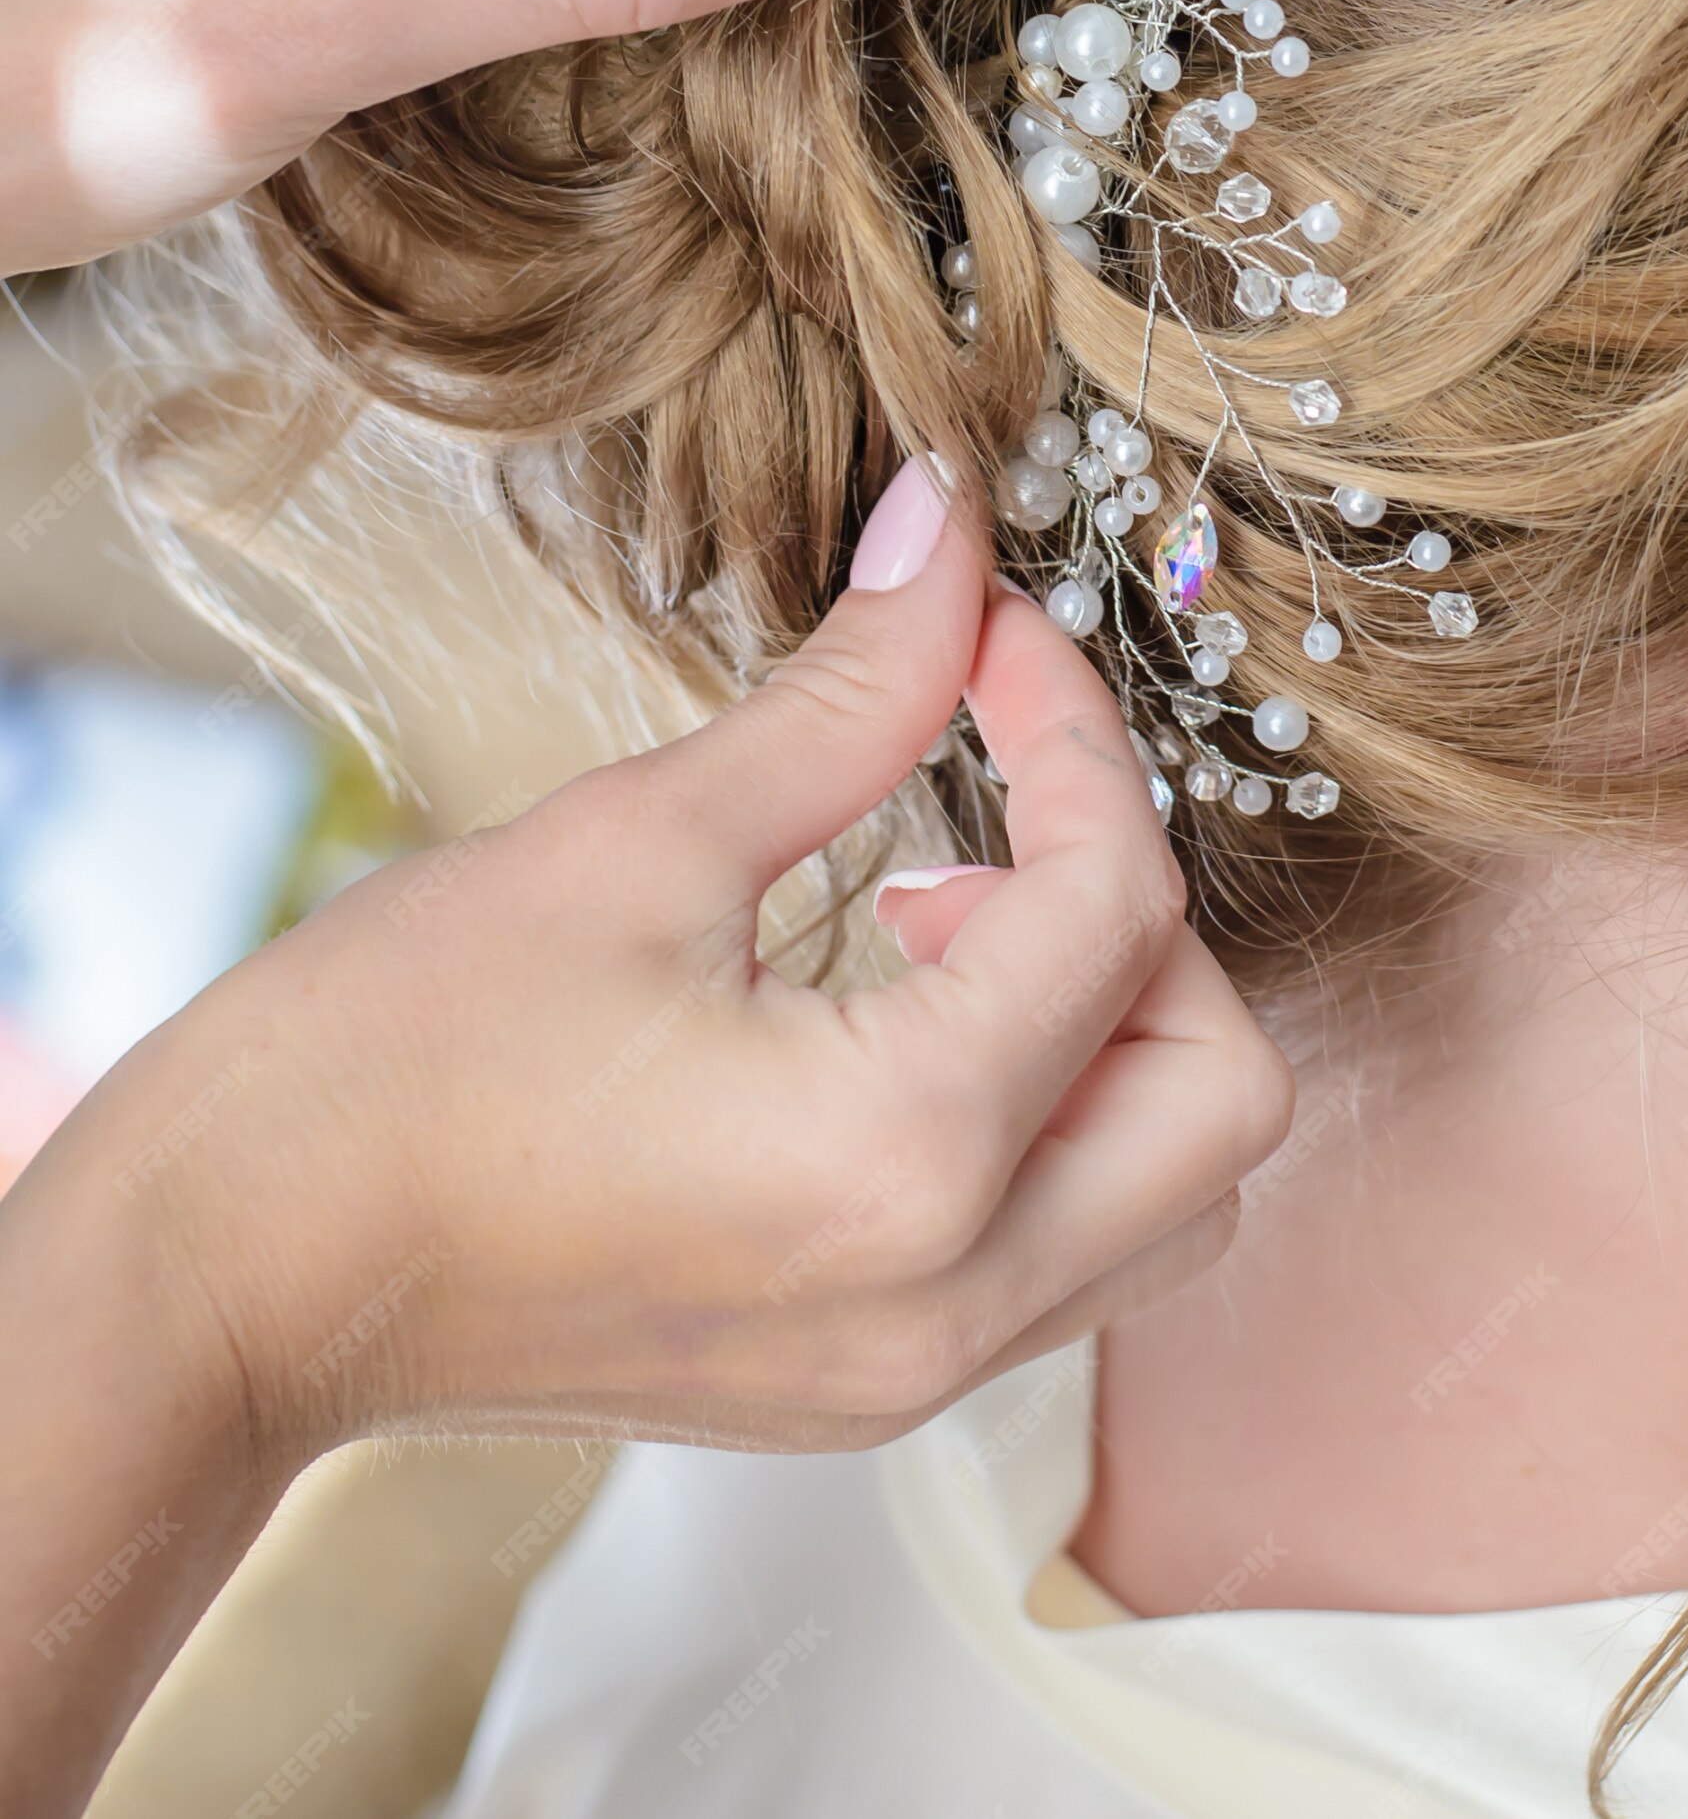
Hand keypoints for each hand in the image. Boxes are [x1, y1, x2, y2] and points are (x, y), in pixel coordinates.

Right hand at [171, 469, 1288, 1449]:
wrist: (224, 1280)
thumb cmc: (388, 1063)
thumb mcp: (639, 838)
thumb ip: (850, 696)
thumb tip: (950, 541)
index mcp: (907, 1158)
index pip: (1117, 907)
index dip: (1076, 730)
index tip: (988, 636)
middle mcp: (949, 1304)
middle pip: (1223, 1093)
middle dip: (1145, 910)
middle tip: (1004, 799)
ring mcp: (910, 1373)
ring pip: (1170, 1197)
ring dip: (1117, 1027)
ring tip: (945, 910)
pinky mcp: (859, 1386)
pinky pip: (1062, 1254)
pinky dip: (1051, 1118)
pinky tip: (900, 1011)